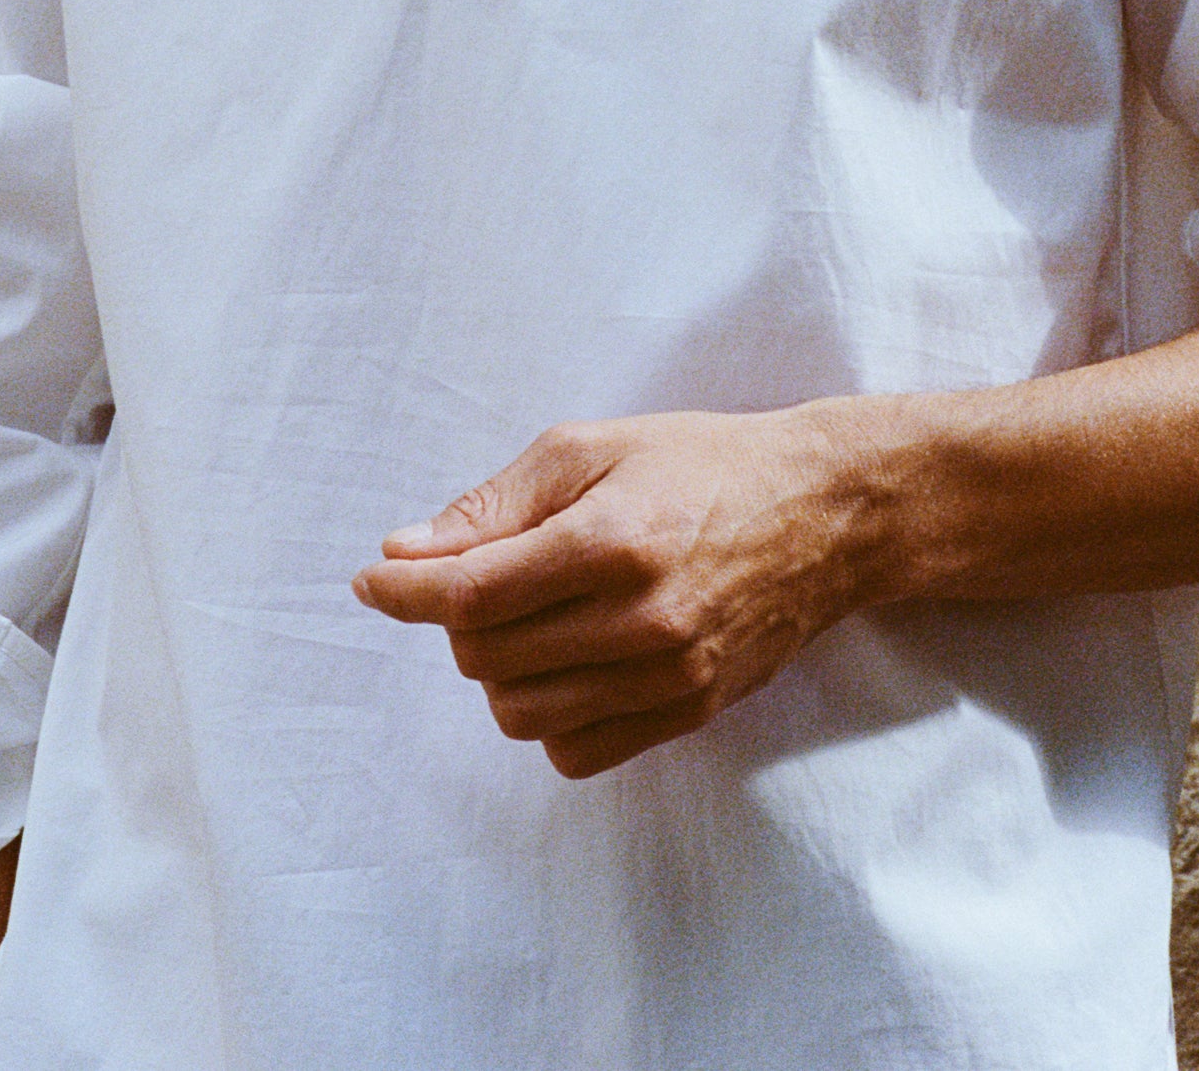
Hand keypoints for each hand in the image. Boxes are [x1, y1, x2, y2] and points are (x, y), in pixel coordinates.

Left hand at [350, 408, 879, 777]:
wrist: (824, 514)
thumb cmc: (702, 465)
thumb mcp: (592, 448)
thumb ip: (494, 504)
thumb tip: (404, 552)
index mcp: (612, 540)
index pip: (470, 593)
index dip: (403, 591)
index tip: (374, 581)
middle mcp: (640, 619)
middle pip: (485, 656)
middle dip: (457, 619)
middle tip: (480, 578)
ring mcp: (668, 675)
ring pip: (520, 713)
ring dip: (497, 670)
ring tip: (526, 621)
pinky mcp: (688, 712)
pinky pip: (574, 751)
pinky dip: (547, 716)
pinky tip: (565, 665)